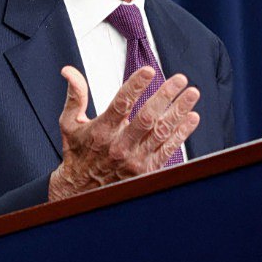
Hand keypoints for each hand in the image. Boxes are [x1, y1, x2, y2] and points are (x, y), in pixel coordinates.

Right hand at [47, 65, 199, 201]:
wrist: (81, 191)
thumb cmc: (77, 153)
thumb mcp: (69, 123)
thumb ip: (75, 95)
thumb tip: (69, 70)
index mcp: (101, 131)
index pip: (121, 104)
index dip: (135, 86)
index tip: (148, 71)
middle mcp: (119, 146)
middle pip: (147, 117)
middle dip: (165, 96)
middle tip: (179, 79)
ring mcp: (135, 159)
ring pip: (161, 132)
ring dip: (178, 111)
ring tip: (192, 94)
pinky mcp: (146, 170)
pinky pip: (168, 150)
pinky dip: (181, 134)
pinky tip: (192, 118)